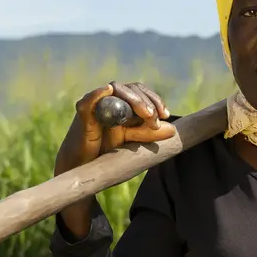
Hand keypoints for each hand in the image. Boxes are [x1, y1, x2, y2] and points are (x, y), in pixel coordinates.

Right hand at [53, 81, 176, 238]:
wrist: (84, 167)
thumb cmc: (106, 152)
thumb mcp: (133, 143)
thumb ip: (149, 134)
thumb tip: (173, 130)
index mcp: (122, 104)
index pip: (141, 92)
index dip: (155, 100)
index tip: (166, 114)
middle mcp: (110, 100)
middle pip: (131, 89)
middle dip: (146, 101)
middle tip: (155, 117)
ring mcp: (96, 104)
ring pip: (117, 90)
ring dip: (134, 100)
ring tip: (147, 114)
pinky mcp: (83, 114)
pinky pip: (89, 100)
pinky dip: (98, 94)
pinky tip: (108, 90)